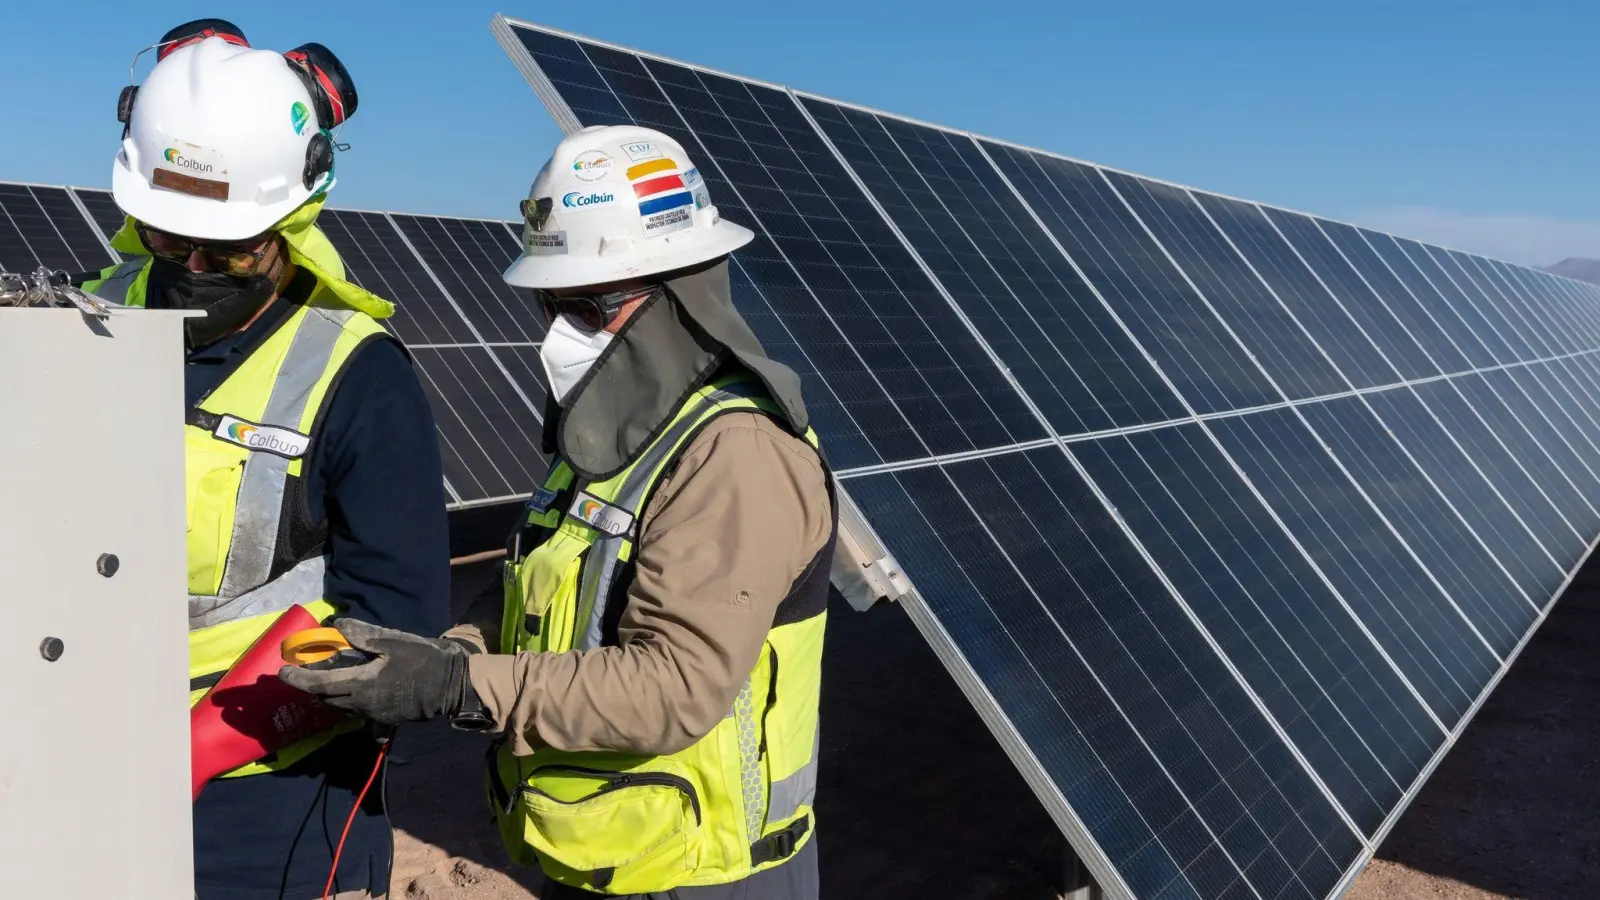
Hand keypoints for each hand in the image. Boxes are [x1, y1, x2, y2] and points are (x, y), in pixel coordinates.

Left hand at [278, 618, 469, 725]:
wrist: (451, 686)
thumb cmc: (422, 660)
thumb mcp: (393, 641)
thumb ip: (363, 635)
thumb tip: (337, 626)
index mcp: (360, 684)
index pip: (319, 683)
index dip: (298, 678)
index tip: (281, 672)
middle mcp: (361, 704)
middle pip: (327, 698)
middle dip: (312, 686)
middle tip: (305, 673)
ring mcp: (373, 715)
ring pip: (342, 706)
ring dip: (331, 694)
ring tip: (330, 679)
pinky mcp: (385, 719)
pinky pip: (360, 712)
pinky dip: (352, 703)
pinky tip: (358, 695)